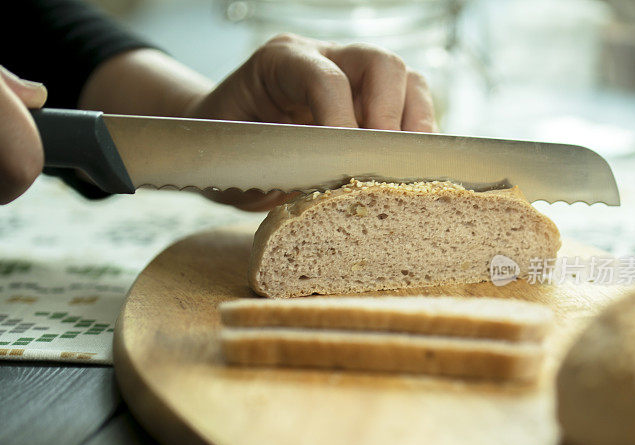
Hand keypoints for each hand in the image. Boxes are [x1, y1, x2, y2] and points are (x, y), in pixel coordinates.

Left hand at [186, 33, 436, 210]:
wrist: (220, 138)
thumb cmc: (225, 146)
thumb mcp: (238, 163)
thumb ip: (279, 174)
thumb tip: (329, 196)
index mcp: (280, 63)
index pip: (326, 80)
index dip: (343, 124)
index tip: (345, 168)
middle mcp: (324, 57)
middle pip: (382, 64)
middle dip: (390, 118)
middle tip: (381, 168)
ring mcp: (353, 75)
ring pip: (408, 82)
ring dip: (413, 129)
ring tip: (400, 173)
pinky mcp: (372, 99)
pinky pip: (411, 108)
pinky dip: (414, 141)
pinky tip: (401, 172)